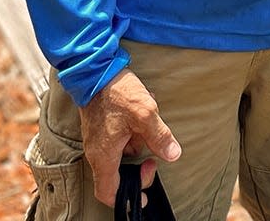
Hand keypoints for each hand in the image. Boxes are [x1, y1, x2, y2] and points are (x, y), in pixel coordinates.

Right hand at [78, 69, 181, 206]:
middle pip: (117, 174)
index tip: (145, 193)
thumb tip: (173, 154)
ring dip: (139, 140)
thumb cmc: (117, 92)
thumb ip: (159, 136)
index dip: (127, 198)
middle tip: (155, 156)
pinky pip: (119, 136)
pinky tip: (143, 109)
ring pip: (121, 152)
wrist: (96, 70)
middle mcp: (96, 152)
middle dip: (139, 166)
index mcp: (104, 156)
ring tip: (148, 120)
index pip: (108, 193)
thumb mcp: (145, 113)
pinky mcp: (101, 126)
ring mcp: (97, 139)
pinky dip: (133, 128)